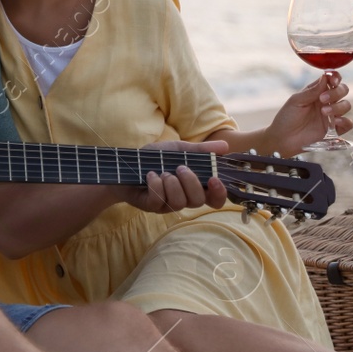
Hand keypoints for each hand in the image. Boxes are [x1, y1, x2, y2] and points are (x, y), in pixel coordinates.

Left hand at [111, 139, 228, 213]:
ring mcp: (167, 204)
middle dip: (190, 183)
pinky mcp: (151, 206)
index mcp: (194, 186)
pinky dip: (155, 185)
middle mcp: (183, 198)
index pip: (215, 199)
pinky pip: (159, 201)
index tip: (214, 179)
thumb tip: (225, 146)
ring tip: (162, 172)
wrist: (127, 163)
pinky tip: (150, 175)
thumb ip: (200, 150)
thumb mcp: (178, 149)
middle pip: (198, 201)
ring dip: (171, 183)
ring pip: (179, 203)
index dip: (219, 193)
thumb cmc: (155, 158)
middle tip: (180, 168)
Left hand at [261, 72, 352, 153]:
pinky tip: (335, 122)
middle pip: (343, 90)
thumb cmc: (287, 117)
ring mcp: (331, 115)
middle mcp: (327, 101)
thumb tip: (325, 77)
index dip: (336, 78)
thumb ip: (312, 90)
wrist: (283, 139)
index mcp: (317, 91)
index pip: (332, 80)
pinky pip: (347, 124)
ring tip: (323, 112)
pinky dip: (345, 122)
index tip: (333, 81)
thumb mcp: (296, 101)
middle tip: (322, 99)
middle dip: (336, 92)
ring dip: (338, 107)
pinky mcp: (334, 130)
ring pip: (346, 105)